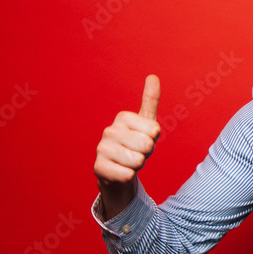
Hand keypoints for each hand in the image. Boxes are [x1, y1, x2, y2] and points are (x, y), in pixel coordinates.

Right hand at [94, 75, 160, 218]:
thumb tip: (153, 76)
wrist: (119, 171)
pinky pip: (127, 175)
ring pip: (138, 161)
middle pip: (147, 145)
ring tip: (129, 162)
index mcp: (123, 117)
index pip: (154, 130)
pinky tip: (121, 172)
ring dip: (138, 165)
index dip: (153, 139)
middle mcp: (109, 131)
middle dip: (146, 153)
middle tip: (137, 153)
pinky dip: (129, 177)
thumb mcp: (146, 123)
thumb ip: (150, 100)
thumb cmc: (135, 145)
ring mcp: (101, 149)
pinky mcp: (98, 168)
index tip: (144, 139)